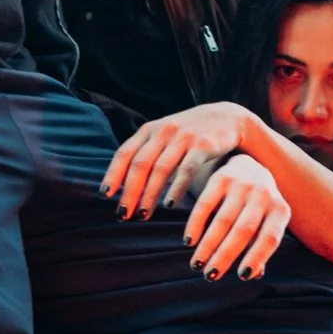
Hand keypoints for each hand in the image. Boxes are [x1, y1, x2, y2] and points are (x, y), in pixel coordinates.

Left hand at [103, 102, 252, 219]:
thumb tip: (120, 184)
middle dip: (129, 192)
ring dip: (149, 195)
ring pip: (161, 169)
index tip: (105, 195)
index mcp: (149, 130)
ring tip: (142, 215)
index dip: (113, 174)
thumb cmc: (187, 135)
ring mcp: (183, 137)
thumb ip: (144, 154)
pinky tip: (169, 205)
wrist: (227, 117)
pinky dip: (176, 189)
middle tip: (122, 215)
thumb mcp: (163, 137)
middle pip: (140, 164)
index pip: (124, 153)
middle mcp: (163, 132)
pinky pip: (186, 170)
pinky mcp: (204, 145)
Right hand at [180, 150, 290, 280]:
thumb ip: (259, 247)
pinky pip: (205, 204)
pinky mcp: (221, 177)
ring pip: (223, 220)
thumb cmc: (258, 208)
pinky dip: (195, 224)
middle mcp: (264, 194)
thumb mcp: (265, 224)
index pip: (270, 238)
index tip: (242, 276)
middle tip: (210, 276)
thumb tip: (254, 274)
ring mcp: (242, 184)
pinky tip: (189, 242)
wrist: (249, 166)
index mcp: (280, 210)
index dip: (257, 257)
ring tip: (197, 265)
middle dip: (225, 255)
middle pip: (243, 230)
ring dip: (208, 245)